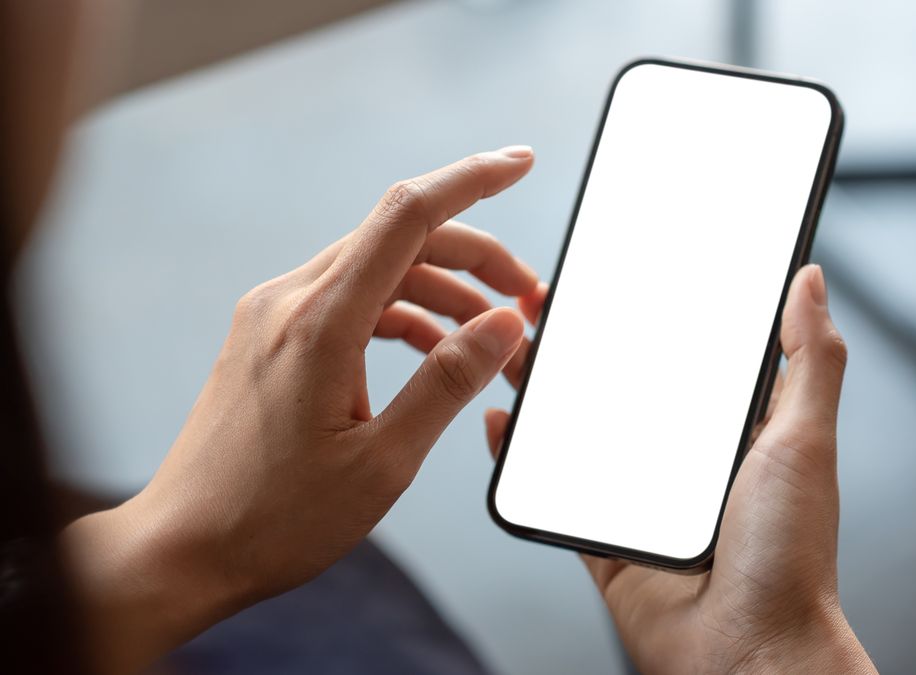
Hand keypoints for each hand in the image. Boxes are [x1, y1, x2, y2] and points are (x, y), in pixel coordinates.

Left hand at [63, 147, 543, 672]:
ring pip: (378, 269)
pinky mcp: (269, 336)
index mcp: (320, 323)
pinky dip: (402, 313)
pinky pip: (350, 300)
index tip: (521, 163)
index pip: (408, 217)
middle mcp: (289, 301)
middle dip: (476, 258)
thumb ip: (449, 382)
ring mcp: (273, 315)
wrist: (182, 550)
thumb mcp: (383, 462)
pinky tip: (433, 351)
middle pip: (400, 239)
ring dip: (443, 290)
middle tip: (528, 300)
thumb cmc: (275, 519)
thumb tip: (505, 323)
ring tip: (491, 336)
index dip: (472, 180)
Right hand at [485, 265, 875, 673]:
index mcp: (739, 436)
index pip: (694, 363)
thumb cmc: (790, 557)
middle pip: (630, 396)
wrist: (749, 656)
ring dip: (551, 395)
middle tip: (553, 306)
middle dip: (592, 352)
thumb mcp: (804, 440)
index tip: (627, 280)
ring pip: (586, 438)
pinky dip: (525, 461)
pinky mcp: (608, 545)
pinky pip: (557, 496)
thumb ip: (811, 360)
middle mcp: (690, 468)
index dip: (661, 321)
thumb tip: (811, 281)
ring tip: (518, 348)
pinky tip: (505, 424)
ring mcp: (645, 505)